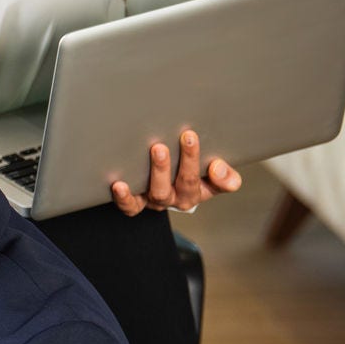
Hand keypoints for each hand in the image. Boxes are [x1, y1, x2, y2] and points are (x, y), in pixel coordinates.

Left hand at [109, 129, 241, 215]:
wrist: (164, 191)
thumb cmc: (187, 177)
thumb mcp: (211, 178)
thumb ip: (225, 176)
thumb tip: (218, 168)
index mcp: (198, 191)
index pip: (208, 176)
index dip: (205, 162)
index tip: (195, 137)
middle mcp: (177, 198)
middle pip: (186, 182)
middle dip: (187, 159)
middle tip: (186, 137)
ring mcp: (155, 201)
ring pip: (159, 193)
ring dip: (160, 171)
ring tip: (159, 149)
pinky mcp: (136, 203)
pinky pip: (131, 206)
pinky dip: (125, 197)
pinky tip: (119, 184)